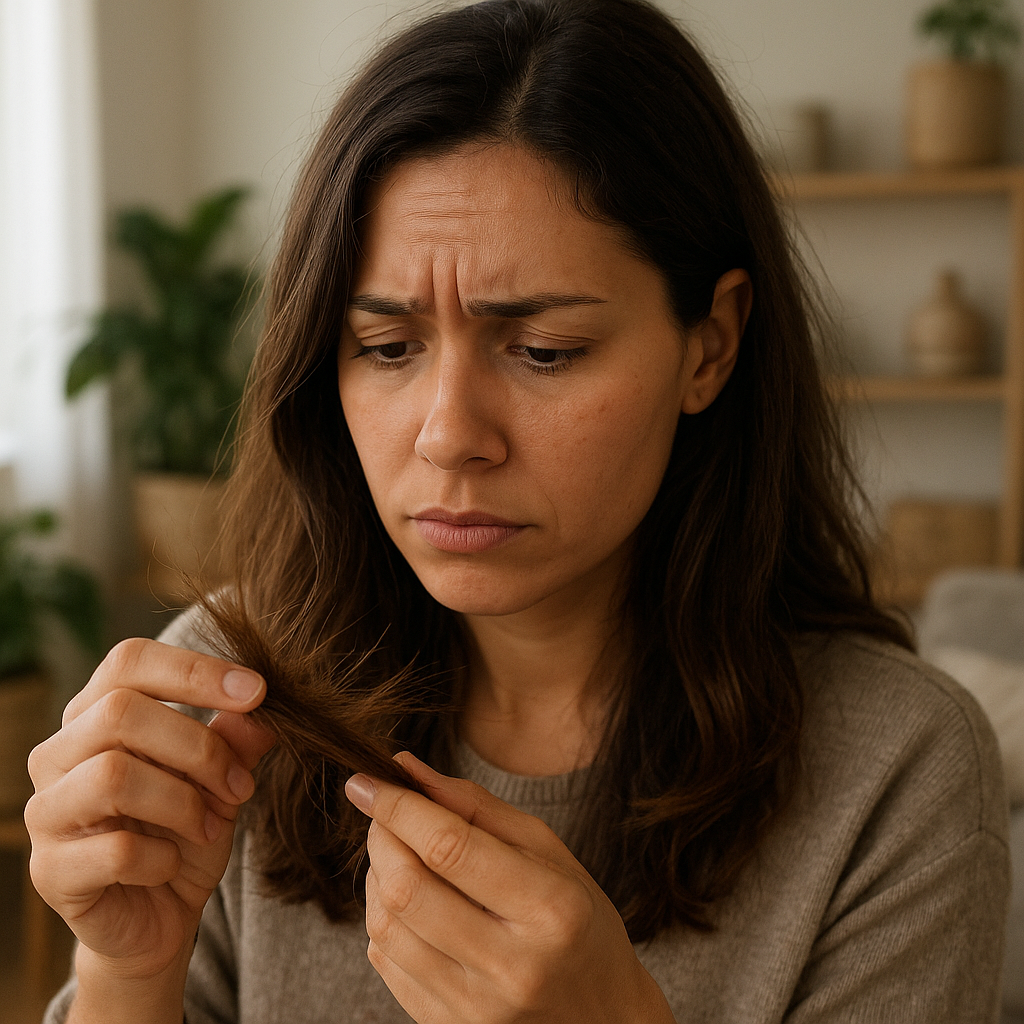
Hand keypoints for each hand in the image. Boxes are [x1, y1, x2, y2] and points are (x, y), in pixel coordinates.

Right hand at [25, 638, 275, 982]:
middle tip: (240, 784)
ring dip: (184, 802)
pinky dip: (163, 858)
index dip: (194, 669)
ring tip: (211, 825)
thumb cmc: (186, 830)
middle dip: (199, 747)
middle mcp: (58, 753)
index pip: (129, 661)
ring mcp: (46, 811)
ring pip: (113, 776)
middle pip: (120, 712)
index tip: (258, 691)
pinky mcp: (49, 871)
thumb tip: (257, 712)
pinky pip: (116, 849)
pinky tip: (170, 865)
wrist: (161, 917)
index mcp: (96, 714)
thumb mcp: (223, 778)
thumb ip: (236, 740)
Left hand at [345, 753, 674, 1023]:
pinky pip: (385, 962)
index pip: (450, 847)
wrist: (599, 1017)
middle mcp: (512, 966)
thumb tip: (407, 769)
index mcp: (549, 909)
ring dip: (377, 877)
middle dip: (381, 838)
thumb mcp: (548, 851)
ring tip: (399, 855)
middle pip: (408, 889)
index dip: (398, 807)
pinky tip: (409, 901)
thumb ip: (477, 806)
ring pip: (386, 926)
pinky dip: (383, 918)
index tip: (365, 781)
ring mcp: (476, 1009)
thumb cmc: (577, 922)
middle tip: (383, 815)